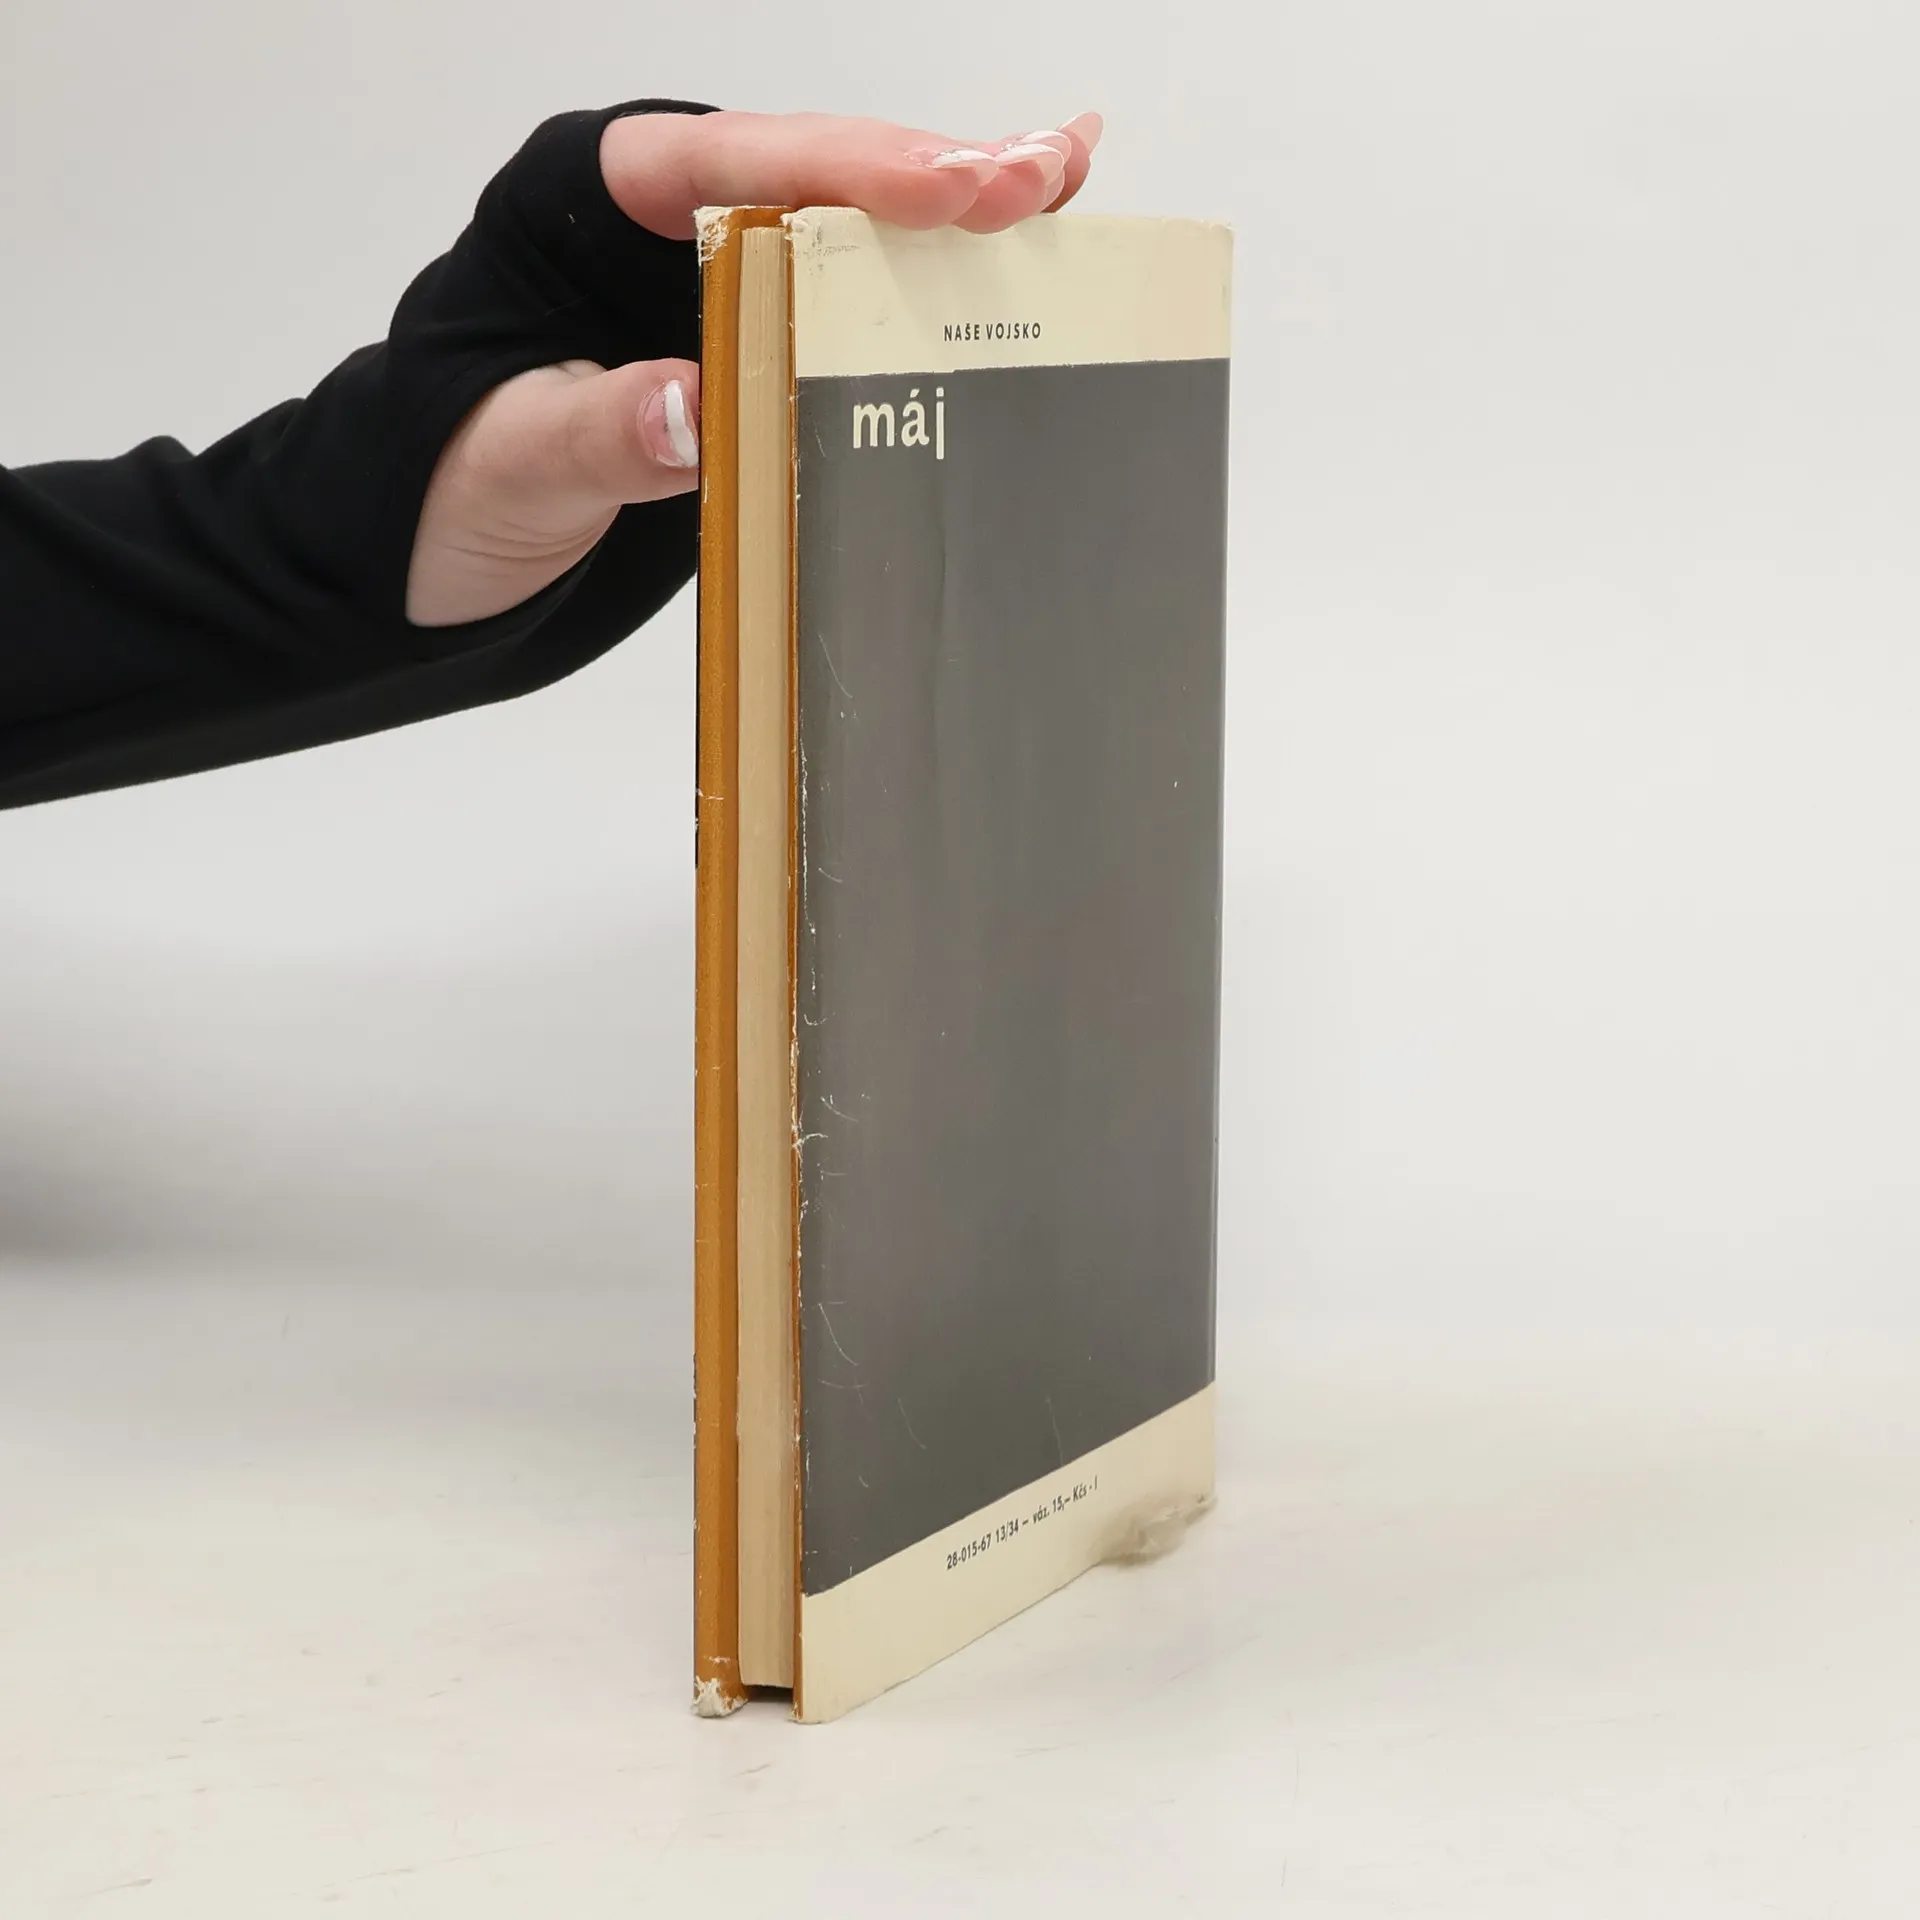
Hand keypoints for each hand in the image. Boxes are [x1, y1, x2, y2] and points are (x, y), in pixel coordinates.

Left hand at [406, 109, 1101, 626]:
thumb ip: (597, 432)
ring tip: (1059, 184)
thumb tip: (695, 406)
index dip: (847, 167)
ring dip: (951, 210)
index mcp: (581, 206)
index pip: (724, 163)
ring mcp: (706, 287)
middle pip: (809, 172)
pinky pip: (839, 308)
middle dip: (930, 170)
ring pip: (840, 227)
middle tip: (1044, 173)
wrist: (422, 553)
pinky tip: (1008, 263)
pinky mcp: (740, 353)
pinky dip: (923, 288)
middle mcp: (656, 227)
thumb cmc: (436, 486)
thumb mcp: (509, 465)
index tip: (950, 188)